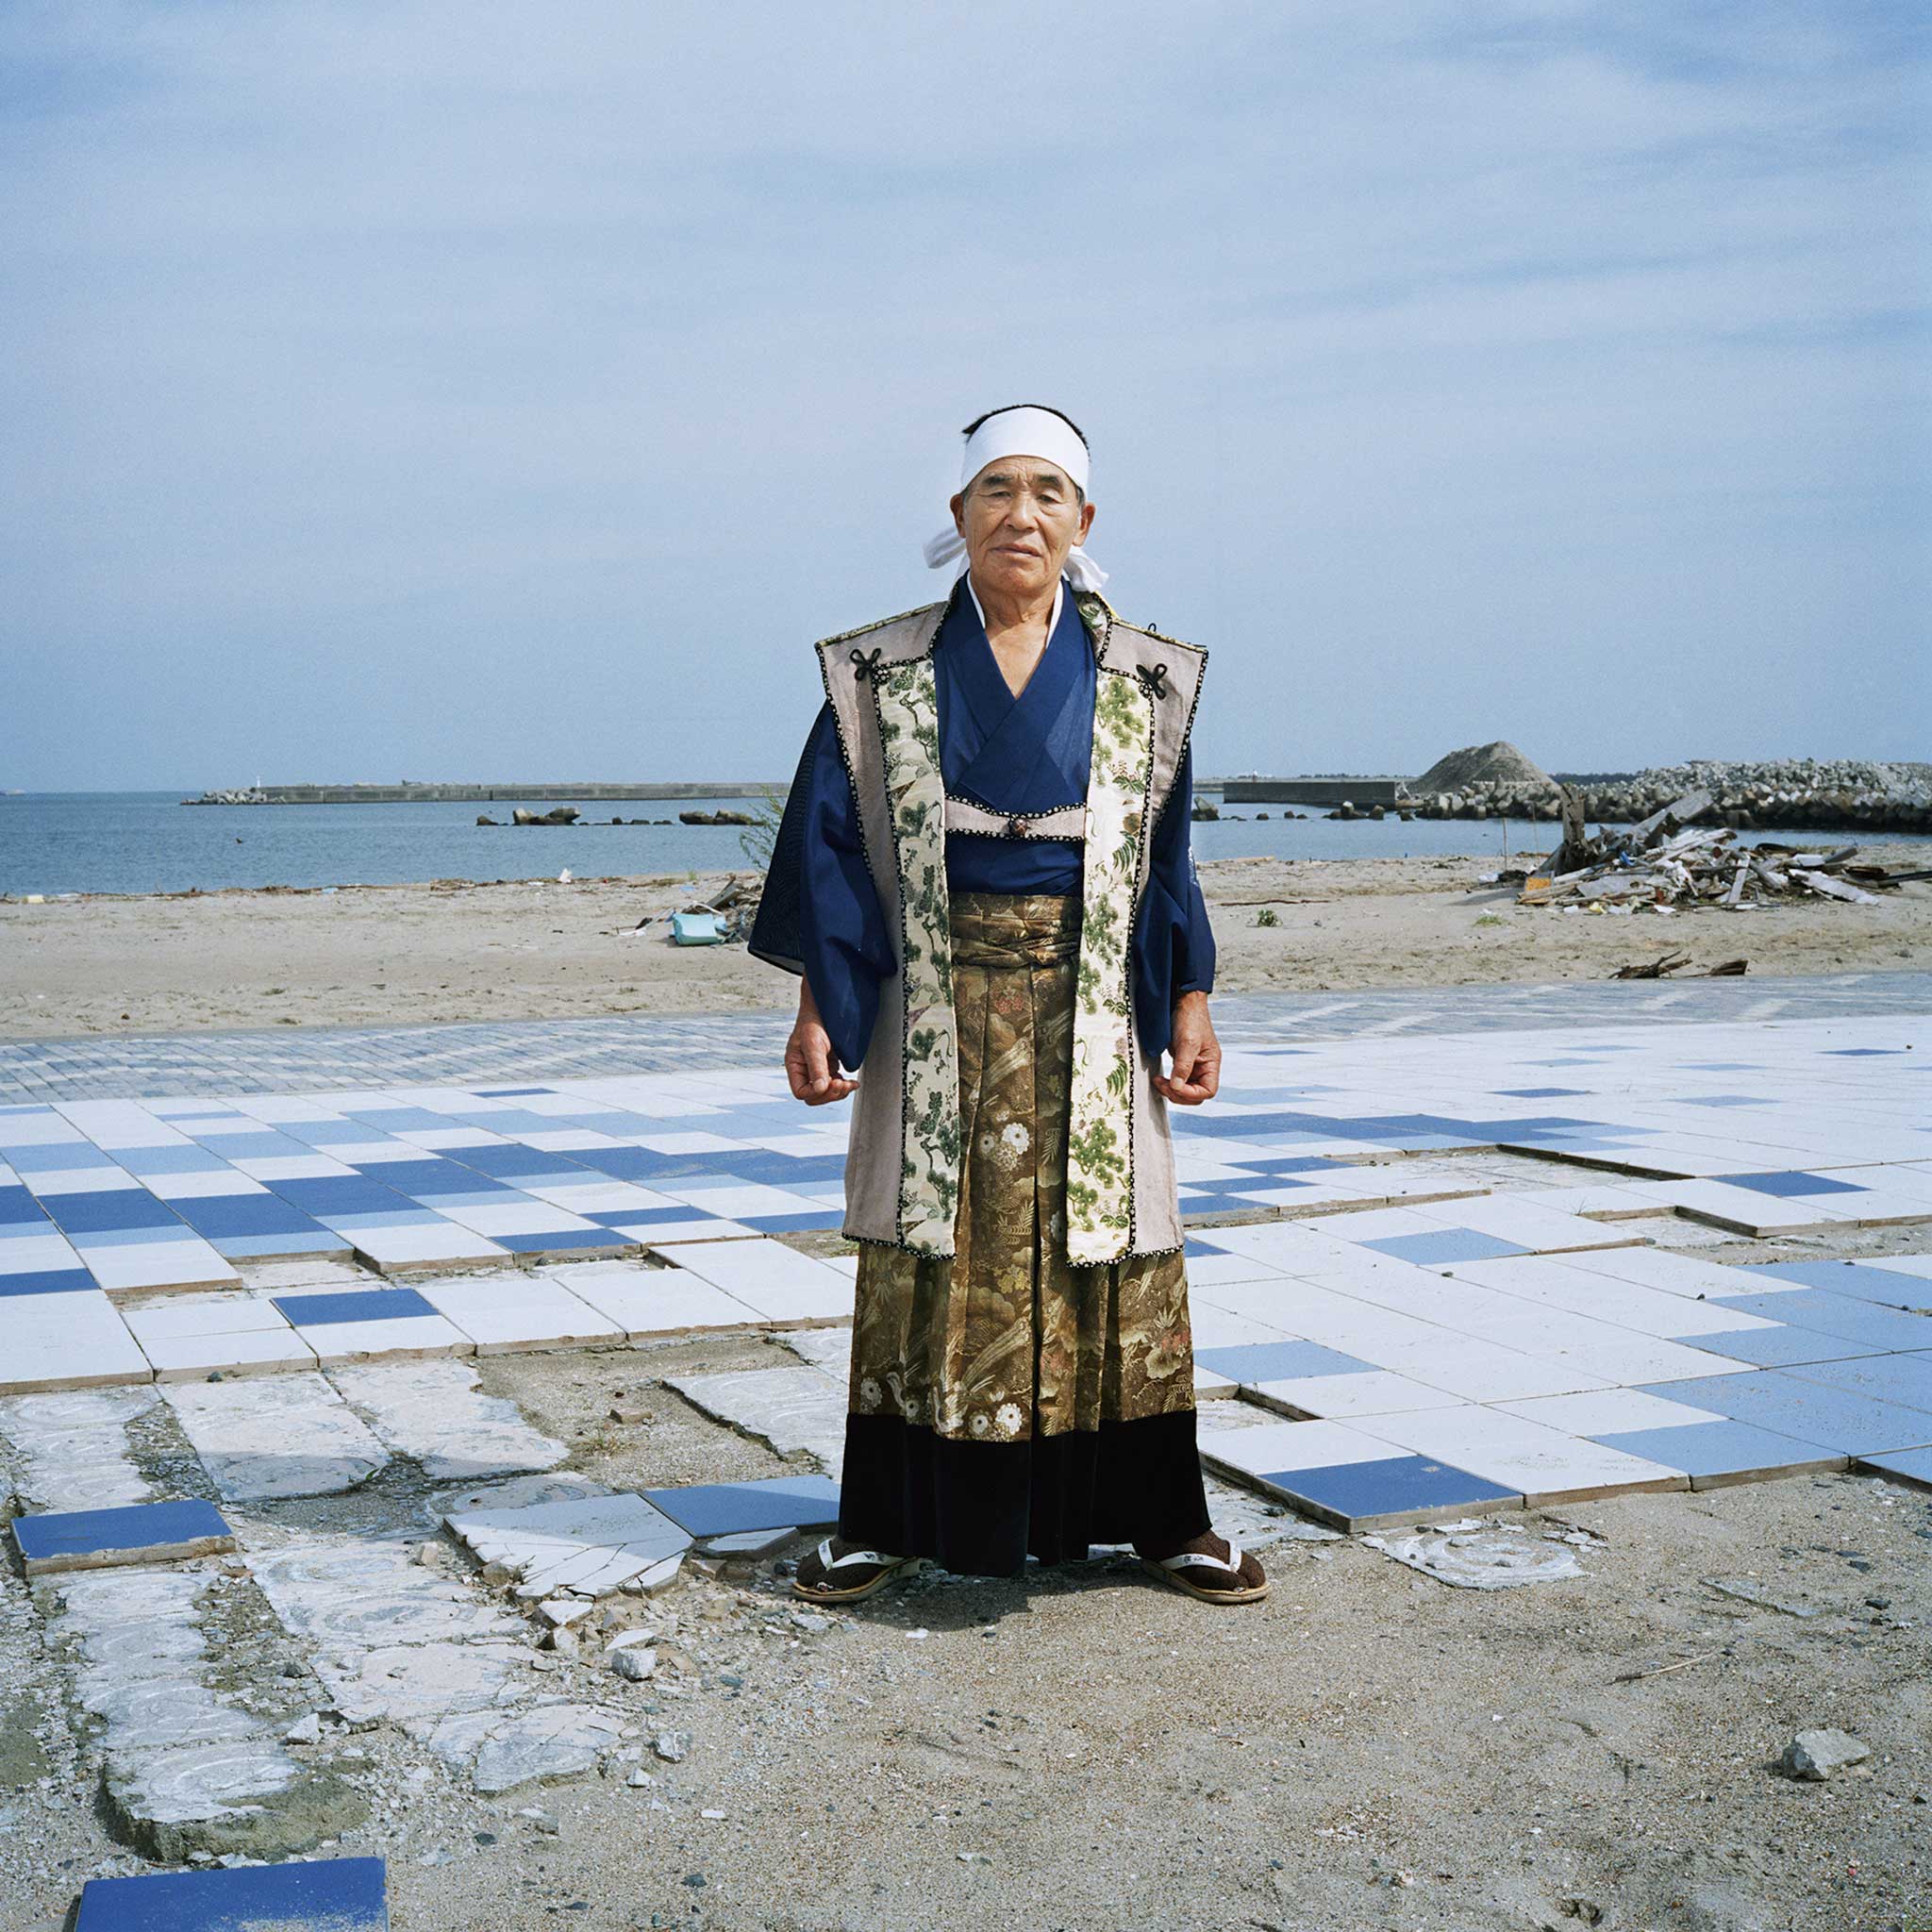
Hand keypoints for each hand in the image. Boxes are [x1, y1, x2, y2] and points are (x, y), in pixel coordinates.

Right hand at [785, 984, 855, 1105]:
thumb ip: (817, 1066)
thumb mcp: (814, 1043)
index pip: (800, 1092)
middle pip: (813, 1096)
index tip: (831, 1082)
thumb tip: (820, 1088)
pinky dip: (843, 1086)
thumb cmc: (814, 1022)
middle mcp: (804, 1070)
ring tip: (850, 1083)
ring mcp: (816, 1069)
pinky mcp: (828, 1066)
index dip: (815, 1093)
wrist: (825, 1008)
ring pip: (825, 1093)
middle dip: (829, 1094)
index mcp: (794, 1066)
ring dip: (839, 1092)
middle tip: (843, 1083)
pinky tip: (851, 1081)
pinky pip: (834, 1084)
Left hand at [1154, 990, 1218, 1105]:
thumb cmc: (1191, 1019)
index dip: (1191, 1094)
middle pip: (1196, 1094)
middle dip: (1179, 1094)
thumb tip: (1176, 1087)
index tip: (1174, 1086)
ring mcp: (1194, 1065)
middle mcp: (1205, 1067)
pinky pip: (1179, 1079)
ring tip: (1158, 1082)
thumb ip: (1183, 1067)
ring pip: (1186, 1089)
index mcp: (1212, 1064)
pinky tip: (1160, 1078)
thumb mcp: (1187, 1043)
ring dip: (1172, 1090)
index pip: (1207, 1091)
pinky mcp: (1184, 1062)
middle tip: (1162, 1085)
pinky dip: (1169, 1082)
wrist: (1184, 1003)